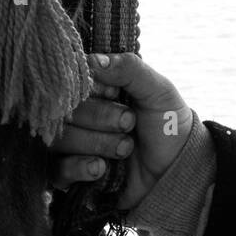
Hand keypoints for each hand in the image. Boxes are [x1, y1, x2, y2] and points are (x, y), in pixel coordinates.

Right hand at [47, 53, 195, 212]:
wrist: (179, 170)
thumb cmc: (168, 125)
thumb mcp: (158, 92)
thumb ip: (130, 70)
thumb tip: (93, 60)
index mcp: (97, 90)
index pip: (71, 81)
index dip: (92, 88)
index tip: (116, 93)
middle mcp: (80, 115)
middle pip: (63, 111)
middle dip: (99, 117)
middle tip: (129, 122)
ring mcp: (73, 145)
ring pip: (59, 139)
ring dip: (96, 143)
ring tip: (126, 148)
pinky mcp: (72, 174)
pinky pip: (56, 171)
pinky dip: (79, 167)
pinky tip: (102, 167)